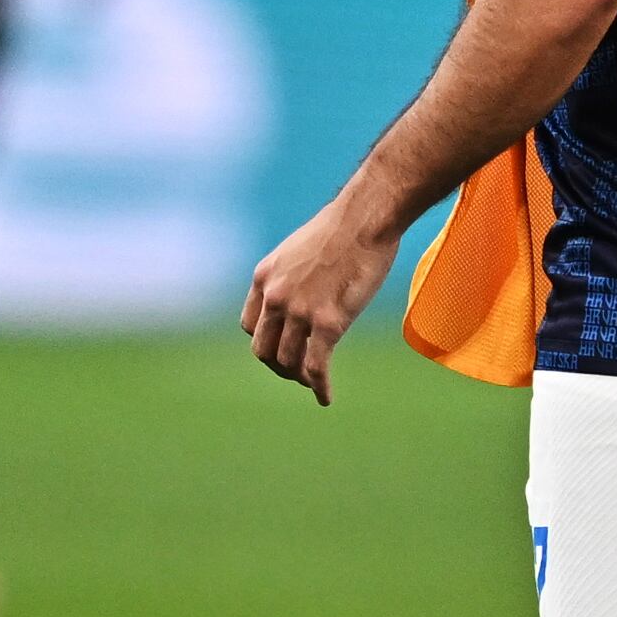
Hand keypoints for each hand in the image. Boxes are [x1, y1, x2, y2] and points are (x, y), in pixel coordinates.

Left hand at [241, 187, 403, 404]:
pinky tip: (325, 398)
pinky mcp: (328, 322)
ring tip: (314, 383)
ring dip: (300, 378)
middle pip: (264, 351)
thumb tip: (303, 294)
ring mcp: (300, 311)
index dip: (266, 343)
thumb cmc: (343, 230)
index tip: (285, 348)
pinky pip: (317, 366)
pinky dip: (319, 387)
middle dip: (279, 368)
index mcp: (264, 278)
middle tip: (297, 374)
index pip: (251, 327)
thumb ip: (292, 277)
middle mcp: (275, 297)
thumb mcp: (299, 250)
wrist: (365, 218)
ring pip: (288, 362)